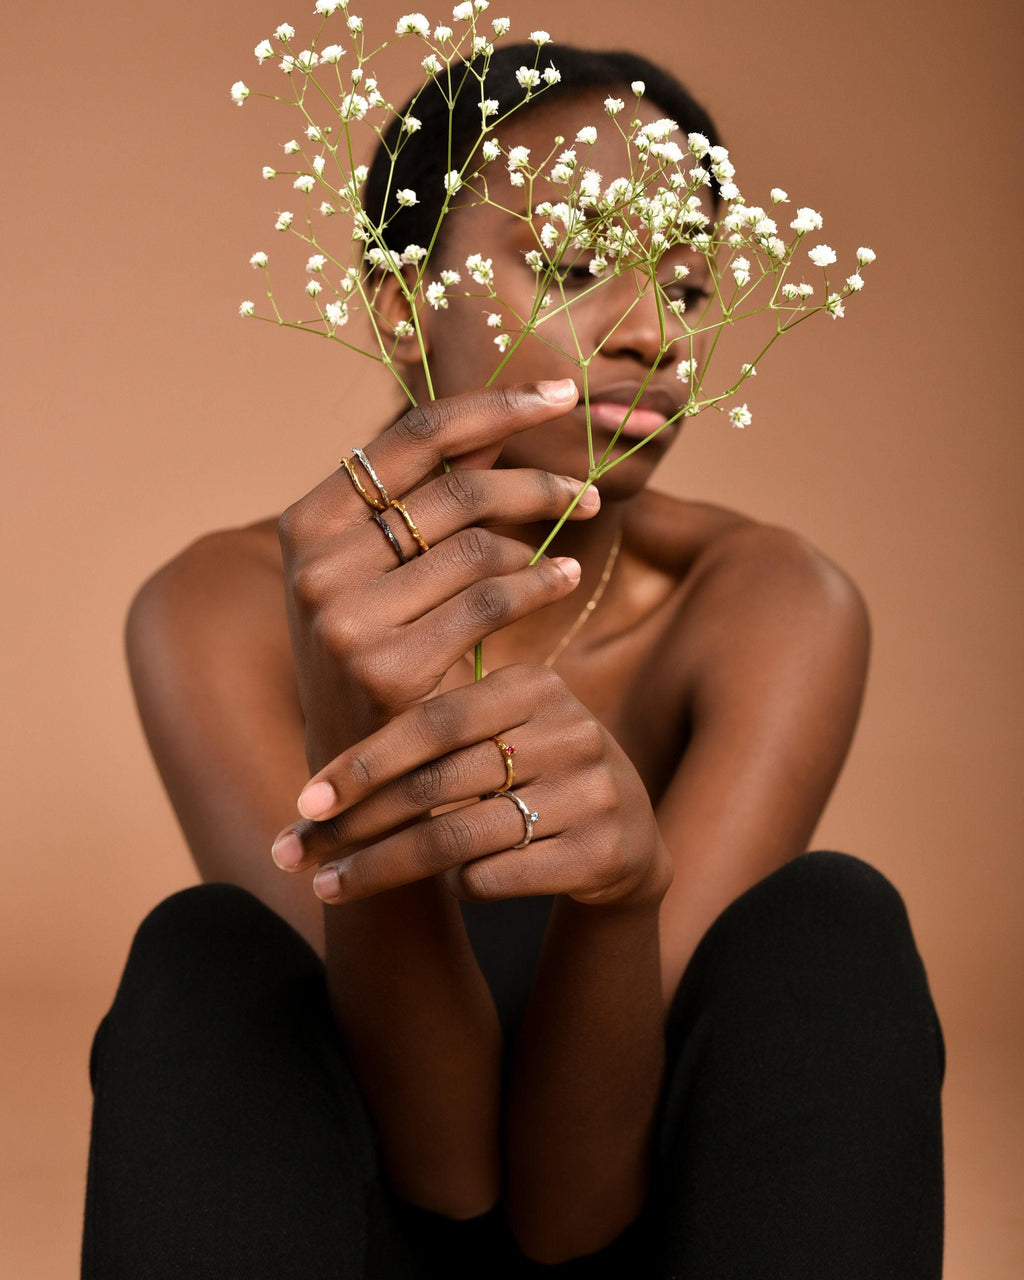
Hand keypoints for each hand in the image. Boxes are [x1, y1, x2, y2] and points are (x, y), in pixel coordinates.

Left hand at [271, 664, 674, 909]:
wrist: (626, 838)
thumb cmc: (531, 777)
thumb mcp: (498, 734)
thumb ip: (428, 734)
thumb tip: (317, 777)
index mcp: (537, 685)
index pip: (433, 721)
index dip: (365, 762)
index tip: (306, 801)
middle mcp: (571, 731)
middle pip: (438, 784)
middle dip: (358, 824)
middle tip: (297, 854)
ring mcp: (593, 792)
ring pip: (460, 838)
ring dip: (383, 868)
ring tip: (331, 887)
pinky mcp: (604, 851)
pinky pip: (498, 875)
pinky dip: (460, 885)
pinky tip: (444, 890)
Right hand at [276, 379, 598, 771]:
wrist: (353, 772)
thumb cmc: (374, 654)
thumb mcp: (378, 570)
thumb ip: (425, 500)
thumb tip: (495, 430)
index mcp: (308, 521)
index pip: (413, 434)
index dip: (493, 405)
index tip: (560, 394)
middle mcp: (317, 564)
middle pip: (456, 489)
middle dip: (537, 483)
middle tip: (589, 491)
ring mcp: (347, 618)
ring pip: (479, 545)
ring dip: (541, 537)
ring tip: (571, 544)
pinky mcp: (388, 668)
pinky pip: (492, 600)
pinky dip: (541, 583)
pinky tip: (565, 578)